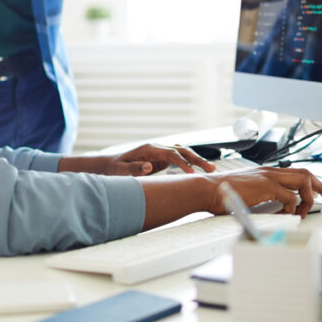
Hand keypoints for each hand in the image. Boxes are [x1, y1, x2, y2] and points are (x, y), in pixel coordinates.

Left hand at [100, 143, 216, 175]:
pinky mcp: (161, 159)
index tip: (191, 173)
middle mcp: (157, 148)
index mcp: (149, 149)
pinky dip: (190, 163)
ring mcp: (160, 152)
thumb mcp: (121, 170)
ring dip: (197, 160)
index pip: (171, 153)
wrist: (109, 165)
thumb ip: (134, 168)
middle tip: (211, 169)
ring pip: (183, 153)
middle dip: (197, 159)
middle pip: (181, 150)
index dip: (182, 163)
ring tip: (212, 169)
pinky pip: (179, 159)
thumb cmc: (114, 169)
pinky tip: (199, 171)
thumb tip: (149, 167)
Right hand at [208, 167, 321, 218]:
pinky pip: (290, 197)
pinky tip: (287, 216)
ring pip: (303, 181)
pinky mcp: (265, 186)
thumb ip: (263, 196)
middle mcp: (270, 171)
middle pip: (307, 173)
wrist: (207, 190)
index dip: (313, 182)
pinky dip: (293, 208)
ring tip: (305, 212)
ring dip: (310, 197)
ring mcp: (268, 177)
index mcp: (266, 172)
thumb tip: (277, 209)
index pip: (297, 172)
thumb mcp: (248, 193)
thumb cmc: (222, 194)